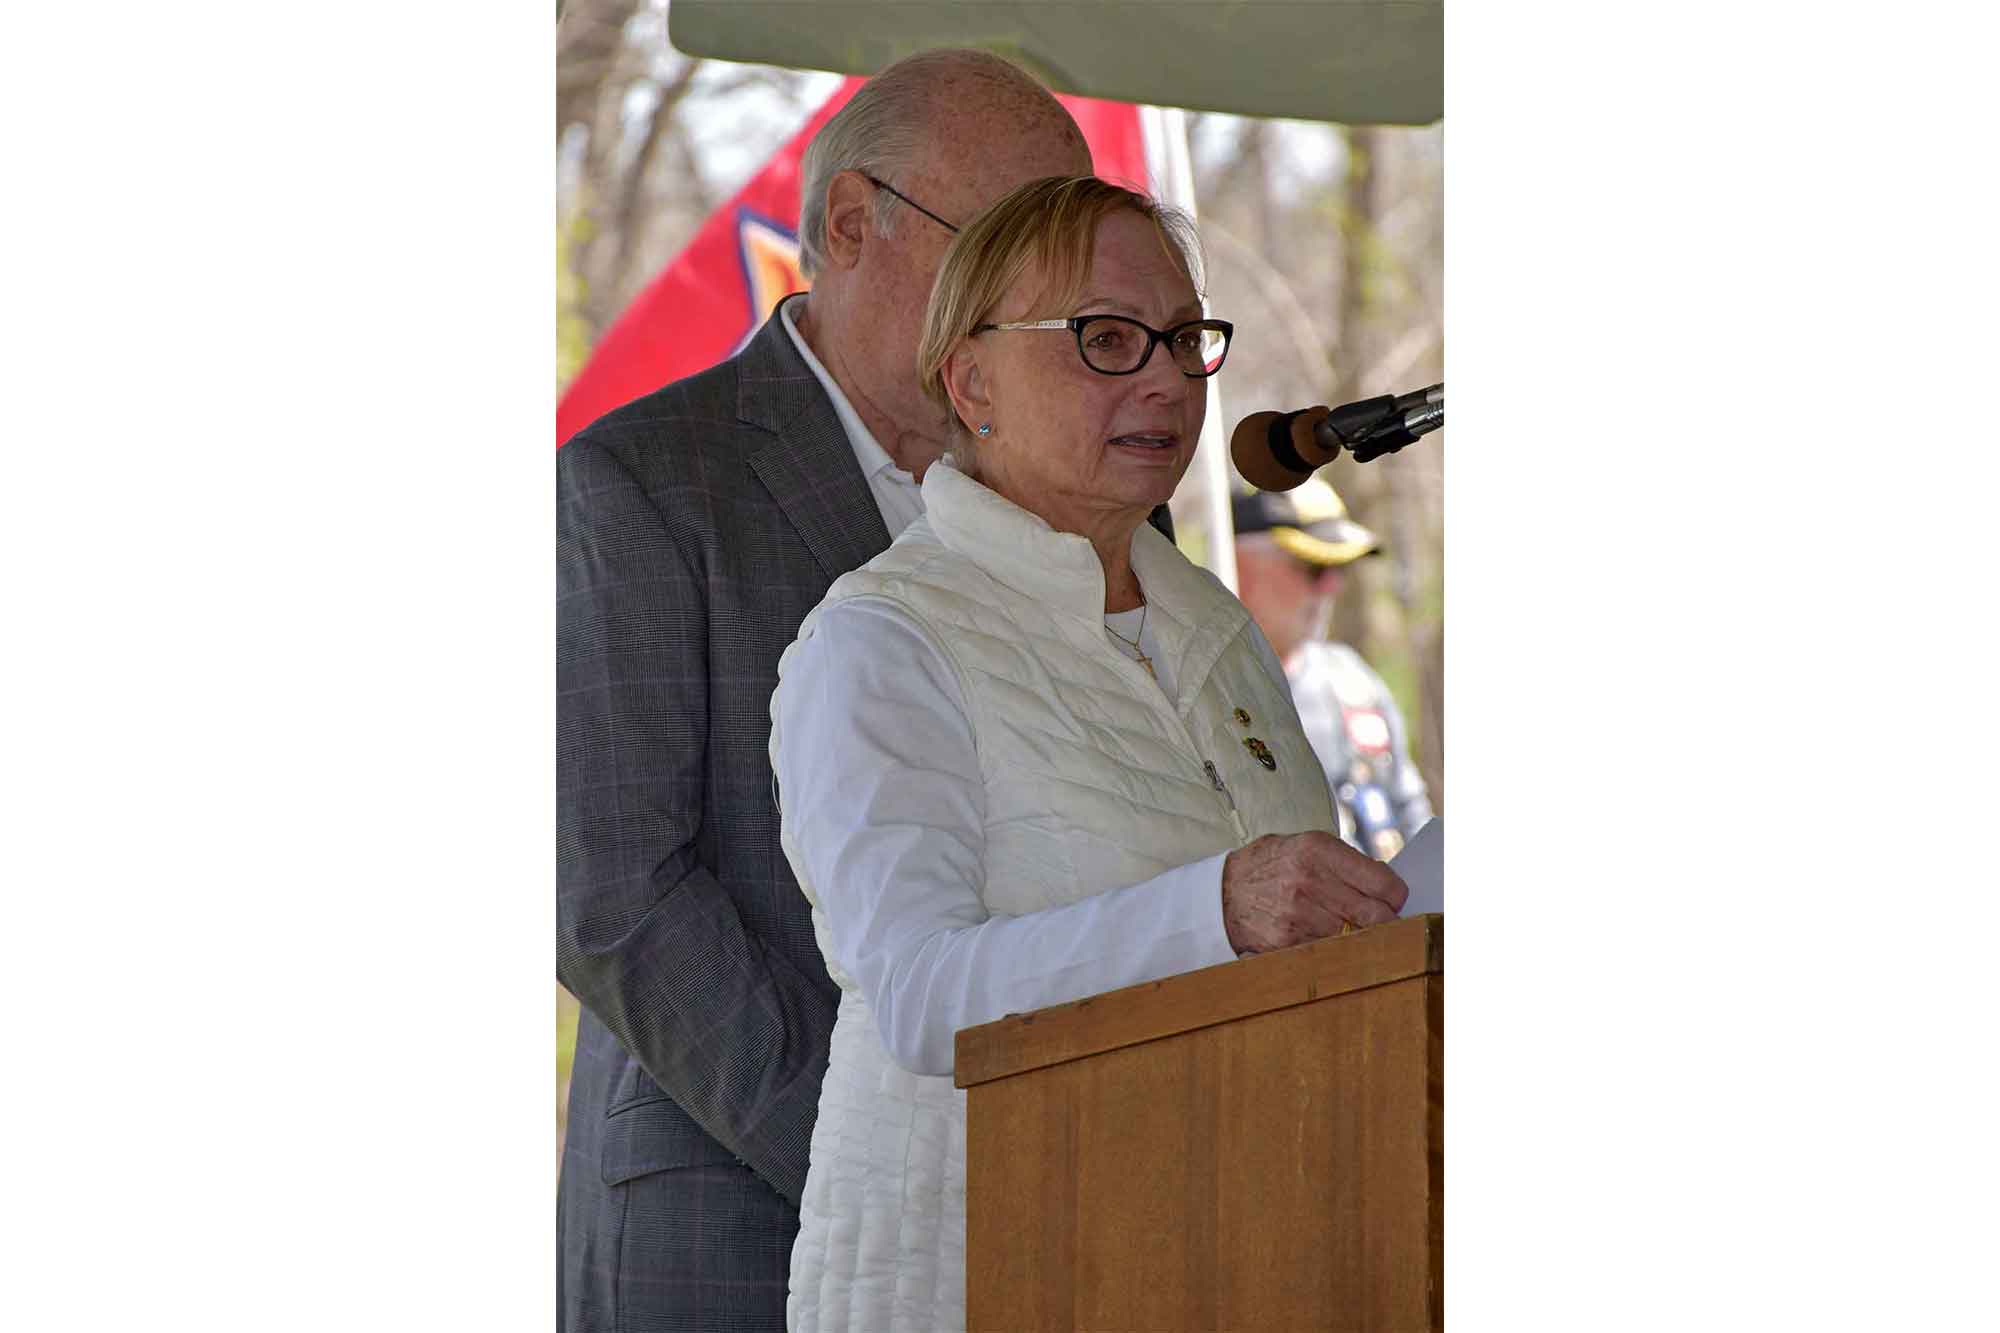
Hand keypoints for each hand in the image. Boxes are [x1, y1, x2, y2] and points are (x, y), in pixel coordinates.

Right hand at [1220, 831, 1408, 954]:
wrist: (1220, 892)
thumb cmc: (1269, 866)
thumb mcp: (1304, 846)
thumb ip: (1343, 862)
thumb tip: (1385, 883)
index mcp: (1318, 850)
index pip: (1384, 883)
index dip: (1396, 896)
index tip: (1393, 900)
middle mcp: (1309, 881)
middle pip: (1376, 916)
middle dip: (1386, 921)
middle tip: (1381, 921)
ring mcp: (1297, 914)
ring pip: (1356, 938)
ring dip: (1359, 937)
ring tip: (1349, 929)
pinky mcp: (1286, 942)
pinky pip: (1330, 952)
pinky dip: (1335, 949)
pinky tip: (1325, 939)